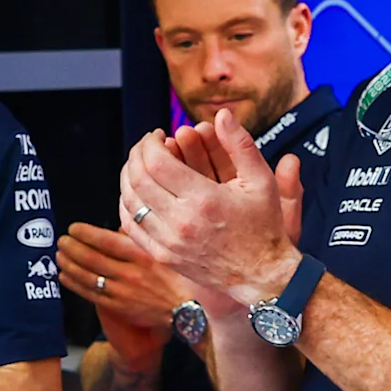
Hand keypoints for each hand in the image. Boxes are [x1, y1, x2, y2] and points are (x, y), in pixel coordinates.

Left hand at [57, 222, 188, 345]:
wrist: (184, 310)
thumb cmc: (174, 277)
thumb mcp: (161, 253)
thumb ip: (139, 241)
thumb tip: (117, 227)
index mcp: (141, 256)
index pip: (108, 241)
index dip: (87, 234)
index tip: (73, 228)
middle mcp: (130, 273)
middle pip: (93, 258)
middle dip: (73, 248)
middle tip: (61, 240)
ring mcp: (123, 292)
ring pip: (88, 276)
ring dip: (70, 264)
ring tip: (59, 255)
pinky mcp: (118, 307)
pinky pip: (91, 294)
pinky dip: (74, 284)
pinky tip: (64, 276)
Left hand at [123, 111, 302, 305]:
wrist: (261, 275)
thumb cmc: (264, 226)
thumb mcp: (261, 181)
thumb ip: (240, 144)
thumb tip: (221, 114)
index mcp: (204, 199)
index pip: (156, 162)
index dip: (150, 143)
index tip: (158, 135)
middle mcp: (181, 221)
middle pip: (138, 178)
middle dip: (137, 154)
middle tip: (146, 146)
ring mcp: (169, 242)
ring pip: (130, 202)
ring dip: (128, 177)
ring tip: (139, 164)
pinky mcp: (163, 256)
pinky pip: (131, 226)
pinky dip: (127, 204)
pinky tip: (136, 192)